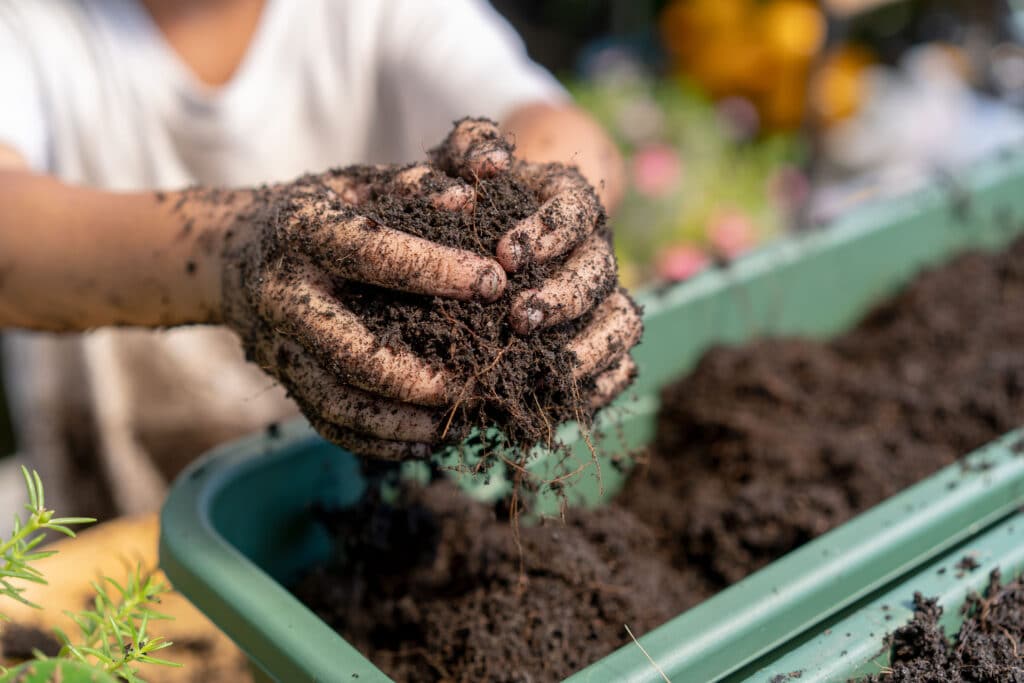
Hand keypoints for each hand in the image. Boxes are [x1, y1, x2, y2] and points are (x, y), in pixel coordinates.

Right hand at [220, 165, 506, 459]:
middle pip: (349, 349)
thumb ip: (414, 185)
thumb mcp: (360, 183)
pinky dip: (379, 440)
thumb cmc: (321, 211)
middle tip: (479, 376)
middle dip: (420, 372)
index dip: (437, 269)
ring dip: (404, 421)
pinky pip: (329, 422)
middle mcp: (281, 292)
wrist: (232, 255)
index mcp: (301, 229)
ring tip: (462, 420)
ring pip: (339, 401)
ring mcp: (276, 343)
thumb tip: (470, 198)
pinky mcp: (282, 379)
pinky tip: (427, 440)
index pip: (371, 252)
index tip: (494, 283)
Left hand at [435, 119, 642, 408]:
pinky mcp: (600, 337)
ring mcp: (603, 297)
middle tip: (519, 319)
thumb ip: (473, 145)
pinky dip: (600, 386)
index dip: (549, 233)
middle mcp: (595, 249)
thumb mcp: (466, 156)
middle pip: (599, 274)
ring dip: (591, 349)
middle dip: (564, 298)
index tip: (506, 255)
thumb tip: (491, 164)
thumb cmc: (476, 192)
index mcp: (571, 202)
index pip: (575, 211)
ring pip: (622, 323)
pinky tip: (560, 401)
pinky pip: (620, 366)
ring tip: (549, 373)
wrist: (496, 228)